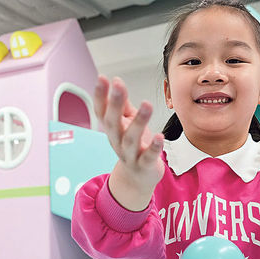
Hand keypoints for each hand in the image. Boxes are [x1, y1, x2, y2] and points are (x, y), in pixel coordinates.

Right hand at [95, 75, 164, 209]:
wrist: (138, 178)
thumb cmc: (135, 146)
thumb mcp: (127, 123)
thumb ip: (122, 105)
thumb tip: (116, 82)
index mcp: (112, 129)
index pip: (102, 111)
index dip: (100, 96)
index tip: (102, 78)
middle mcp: (117, 141)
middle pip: (113, 123)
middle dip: (114, 104)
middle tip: (118, 85)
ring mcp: (130, 155)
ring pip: (130, 139)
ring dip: (138, 122)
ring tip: (147, 104)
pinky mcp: (144, 165)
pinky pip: (148, 157)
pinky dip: (153, 147)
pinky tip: (160, 136)